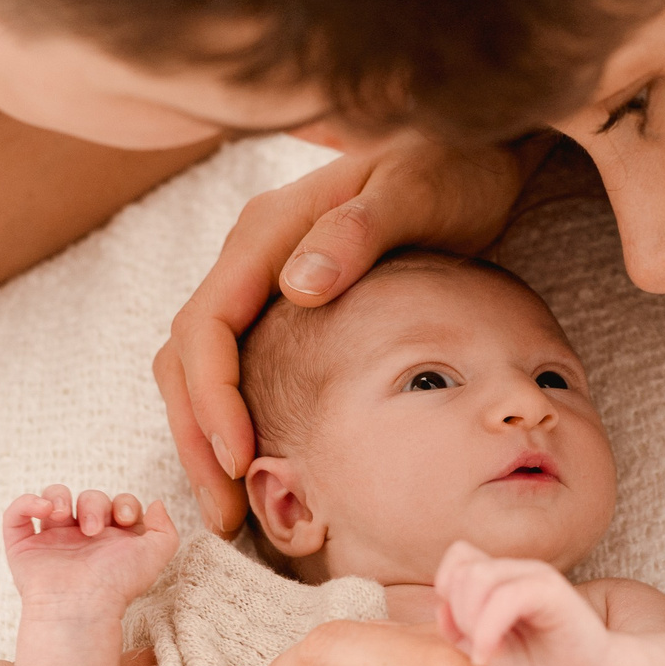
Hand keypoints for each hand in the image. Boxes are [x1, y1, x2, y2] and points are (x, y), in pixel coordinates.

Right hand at [3, 487, 178, 615]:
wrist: (81, 606)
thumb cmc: (117, 585)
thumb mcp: (155, 556)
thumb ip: (164, 529)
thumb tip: (155, 503)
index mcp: (111, 540)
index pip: (117, 505)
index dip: (123, 503)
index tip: (124, 519)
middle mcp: (81, 538)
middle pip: (89, 498)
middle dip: (94, 505)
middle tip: (93, 531)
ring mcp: (51, 541)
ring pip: (53, 498)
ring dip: (60, 496)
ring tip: (63, 515)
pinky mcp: (23, 547)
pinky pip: (17, 514)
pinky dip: (27, 502)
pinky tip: (45, 509)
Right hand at [155, 134, 547, 536]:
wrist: (478, 150)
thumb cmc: (451, 167)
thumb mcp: (415, 192)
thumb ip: (358, 232)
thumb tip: (296, 286)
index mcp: (267, 230)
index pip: (206, 325)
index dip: (212, 399)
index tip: (240, 461)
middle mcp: (251, 254)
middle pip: (186, 357)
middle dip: (196, 438)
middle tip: (224, 515)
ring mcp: (264, 277)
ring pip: (201, 368)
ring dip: (207, 439)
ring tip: (231, 511)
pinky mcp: (286, 300)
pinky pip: (237, 367)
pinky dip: (236, 421)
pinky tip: (260, 469)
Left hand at [432, 540, 615, 665]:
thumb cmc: (545, 665)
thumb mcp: (490, 650)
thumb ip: (461, 628)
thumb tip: (440, 609)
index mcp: (505, 579)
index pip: (459, 558)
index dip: (449, 591)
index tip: (463, 632)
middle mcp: (520, 571)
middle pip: (462, 570)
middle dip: (459, 612)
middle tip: (477, 646)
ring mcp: (537, 576)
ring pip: (477, 578)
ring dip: (471, 621)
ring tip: (485, 651)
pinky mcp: (552, 590)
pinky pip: (505, 596)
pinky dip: (486, 630)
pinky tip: (487, 657)